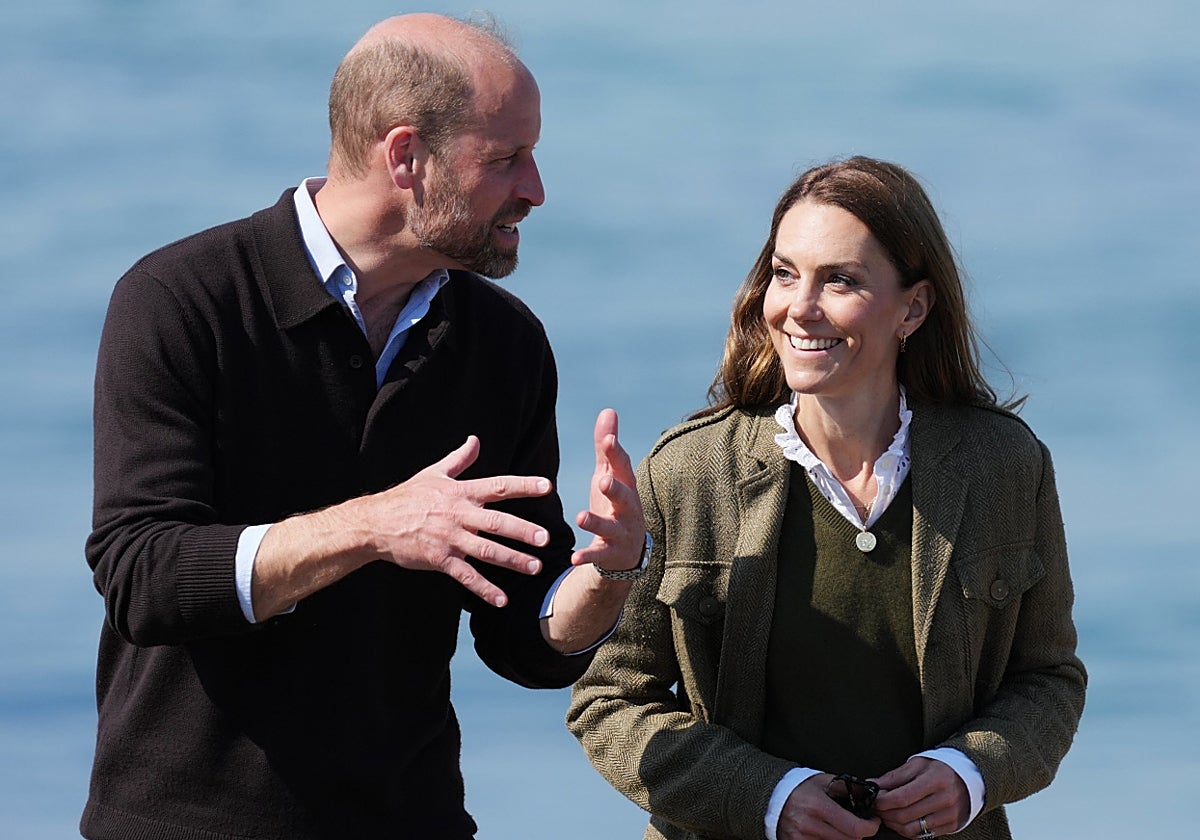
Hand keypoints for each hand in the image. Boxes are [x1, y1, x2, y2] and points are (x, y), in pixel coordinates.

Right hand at [341, 435, 552, 606]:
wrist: (376, 522)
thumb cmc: (407, 497)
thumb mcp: (434, 473)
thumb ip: (459, 459)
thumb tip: (475, 440)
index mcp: (460, 493)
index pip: (498, 486)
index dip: (523, 486)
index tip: (547, 486)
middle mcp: (458, 515)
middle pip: (497, 522)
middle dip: (523, 531)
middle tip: (546, 539)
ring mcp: (450, 538)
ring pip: (486, 550)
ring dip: (512, 560)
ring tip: (535, 567)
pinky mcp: (440, 559)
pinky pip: (466, 576)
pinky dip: (484, 589)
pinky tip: (501, 600)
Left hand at [571, 408, 645, 574]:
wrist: (628, 550)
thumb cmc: (616, 503)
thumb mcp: (610, 474)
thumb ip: (607, 448)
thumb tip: (608, 411)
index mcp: (625, 486)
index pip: (622, 467)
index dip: (616, 454)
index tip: (607, 440)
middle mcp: (627, 508)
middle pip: (624, 497)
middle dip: (615, 488)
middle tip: (603, 480)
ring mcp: (621, 532)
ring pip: (609, 527)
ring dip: (596, 522)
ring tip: (581, 516)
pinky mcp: (610, 553)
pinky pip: (598, 554)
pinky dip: (587, 556)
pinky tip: (573, 557)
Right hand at [778, 774, 880, 839]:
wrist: (772, 796)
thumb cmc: (799, 787)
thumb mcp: (823, 781)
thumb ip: (846, 788)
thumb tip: (869, 794)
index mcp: (819, 807)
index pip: (855, 828)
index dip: (870, 827)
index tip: (873, 822)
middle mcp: (811, 826)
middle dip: (860, 833)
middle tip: (860, 824)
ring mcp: (803, 839)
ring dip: (846, 838)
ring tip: (844, 827)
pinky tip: (830, 833)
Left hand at [873, 757, 968, 837]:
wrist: (967, 777)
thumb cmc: (940, 768)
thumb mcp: (918, 764)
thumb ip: (895, 776)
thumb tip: (874, 784)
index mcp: (936, 780)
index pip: (902, 797)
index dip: (884, 801)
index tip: (875, 800)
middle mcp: (945, 799)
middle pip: (905, 815)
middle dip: (885, 813)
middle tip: (878, 807)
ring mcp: (949, 815)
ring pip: (912, 829)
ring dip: (893, 824)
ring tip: (888, 815)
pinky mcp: (951, 825)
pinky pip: (922, 835)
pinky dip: (906, 831)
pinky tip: (901, 821)